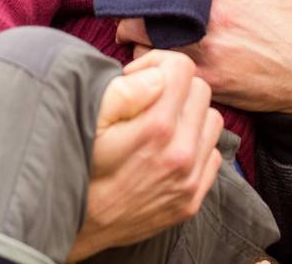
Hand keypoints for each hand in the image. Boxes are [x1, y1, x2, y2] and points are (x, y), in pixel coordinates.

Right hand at [67, 50, 224, 260]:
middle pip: (200, 90)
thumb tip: (156, 76)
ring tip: (161, 124)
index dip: (156, 64)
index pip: (182, 68)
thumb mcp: (91, 123)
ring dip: (189, 115)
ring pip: (212, 119)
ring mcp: (189, 179)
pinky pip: (213, 154)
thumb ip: (125, 92)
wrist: (79, 227)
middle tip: (147, 100)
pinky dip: (196, 146)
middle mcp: (180, 153)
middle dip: (174, 87)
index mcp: (156, 128)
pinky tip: (168, 150)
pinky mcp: (193, 199)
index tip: (137, 78)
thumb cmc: (81, 167)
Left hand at [117, 0, 291, 113]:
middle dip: (131, 17)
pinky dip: (159, 69)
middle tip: (136, 13)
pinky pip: (165, 77)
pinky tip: (166, 62)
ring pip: (143, 54)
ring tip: (148, 39)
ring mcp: (203, 59)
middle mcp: (203, 26)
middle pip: (136, 23)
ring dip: (140, 45)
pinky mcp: (207, 84)